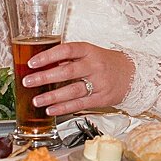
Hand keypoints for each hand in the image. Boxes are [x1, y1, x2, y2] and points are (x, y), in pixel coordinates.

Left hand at [20, 41, 134, 116]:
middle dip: (45, 77)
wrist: (132, 75)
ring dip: (52, 96)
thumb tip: (45, 65)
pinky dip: (64, 108)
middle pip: (67, 71)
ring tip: (36, 100)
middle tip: (28, 81)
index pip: (67, 50)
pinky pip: (80, 104)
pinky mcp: (101, 98)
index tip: (32, 62)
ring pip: (72, 90)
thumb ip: (69, 59)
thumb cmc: (106, 63)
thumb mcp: (90, 54)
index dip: (48, 56)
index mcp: (90, 51)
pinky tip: (51, 110)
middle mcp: (95, 66)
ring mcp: (99, 83)